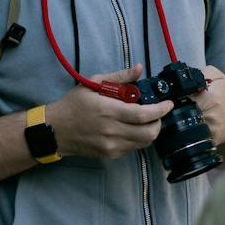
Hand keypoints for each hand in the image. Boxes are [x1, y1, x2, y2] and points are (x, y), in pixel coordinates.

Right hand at [47, 65, 171, 160]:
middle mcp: (111, 131)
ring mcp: (111, 146)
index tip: (168, 104)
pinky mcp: (109, 154)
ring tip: (145, 120)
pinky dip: (137, 138)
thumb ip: (119, 77)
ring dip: (150, 131)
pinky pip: (132, 148)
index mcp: (108, 111)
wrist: (55, 130)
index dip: (160, 110)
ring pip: (143, 142)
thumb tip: (139, 69)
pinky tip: (130, 128)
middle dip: (159, 122)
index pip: (143, 115)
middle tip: (157, 113)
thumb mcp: (93, 84)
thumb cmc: (74, 105)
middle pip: (149, 133)